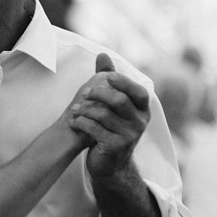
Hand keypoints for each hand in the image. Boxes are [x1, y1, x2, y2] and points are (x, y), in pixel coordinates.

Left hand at [69, 53, 150, 177]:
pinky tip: (73, 122)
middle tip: (83, 93)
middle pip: (119, 100)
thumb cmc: (111, 127)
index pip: (139, 91)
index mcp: (142, 109)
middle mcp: (140, 122)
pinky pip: (95, 130)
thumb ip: (109, 78)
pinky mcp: (116, 147)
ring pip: (104, 115)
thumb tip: (103, 53)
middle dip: (98, 93)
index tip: (107, 76)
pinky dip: (81, 123)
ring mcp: (130, 136)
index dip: (124, 82)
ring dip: (85, 110)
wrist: (110, 163)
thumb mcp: (113, 103)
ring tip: (74, 110)